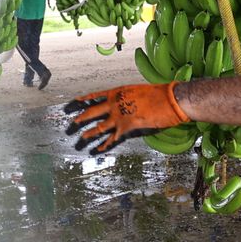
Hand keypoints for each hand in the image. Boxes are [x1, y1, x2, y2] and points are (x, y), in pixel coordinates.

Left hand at [65, 82, 188, 154]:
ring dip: (87, 135)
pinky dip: (103, 145)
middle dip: (79, 120)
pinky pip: (111, 138)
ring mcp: (119, 116)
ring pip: (97, 127)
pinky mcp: (126, 128)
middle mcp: (114, 103)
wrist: (170, 99)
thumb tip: (121, 106)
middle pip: (91, 113)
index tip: (72, 104)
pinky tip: (96, 149)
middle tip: (71, 125)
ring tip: (79, 140)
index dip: (81, 101)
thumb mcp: (136, 92)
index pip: (93, 96)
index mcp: (116, 92)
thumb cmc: (157, 94)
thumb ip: (126, 99)